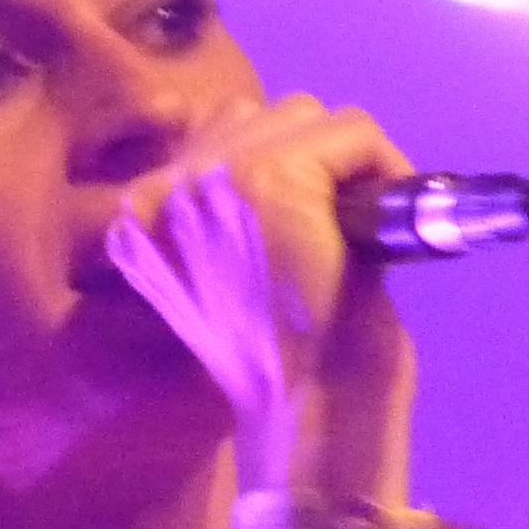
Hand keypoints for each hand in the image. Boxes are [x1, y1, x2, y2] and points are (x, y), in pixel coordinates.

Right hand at [101, 94, 414, 492]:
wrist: (305, 412)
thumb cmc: (282, 364)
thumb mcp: (235, 271)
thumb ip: (235, 209)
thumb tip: (282, 152)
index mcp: (144, 215)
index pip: (215, 133)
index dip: (279, 163)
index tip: (321, 211)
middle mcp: (164, 188)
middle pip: (258, 115)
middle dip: (313, 157)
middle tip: (349, 219)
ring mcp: (213, 177)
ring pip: (303, 115)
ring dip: (341, 159)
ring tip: (361, 219)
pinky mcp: (268, 179)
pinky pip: (349, 132)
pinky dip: (384, 163)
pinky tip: (385, 219)